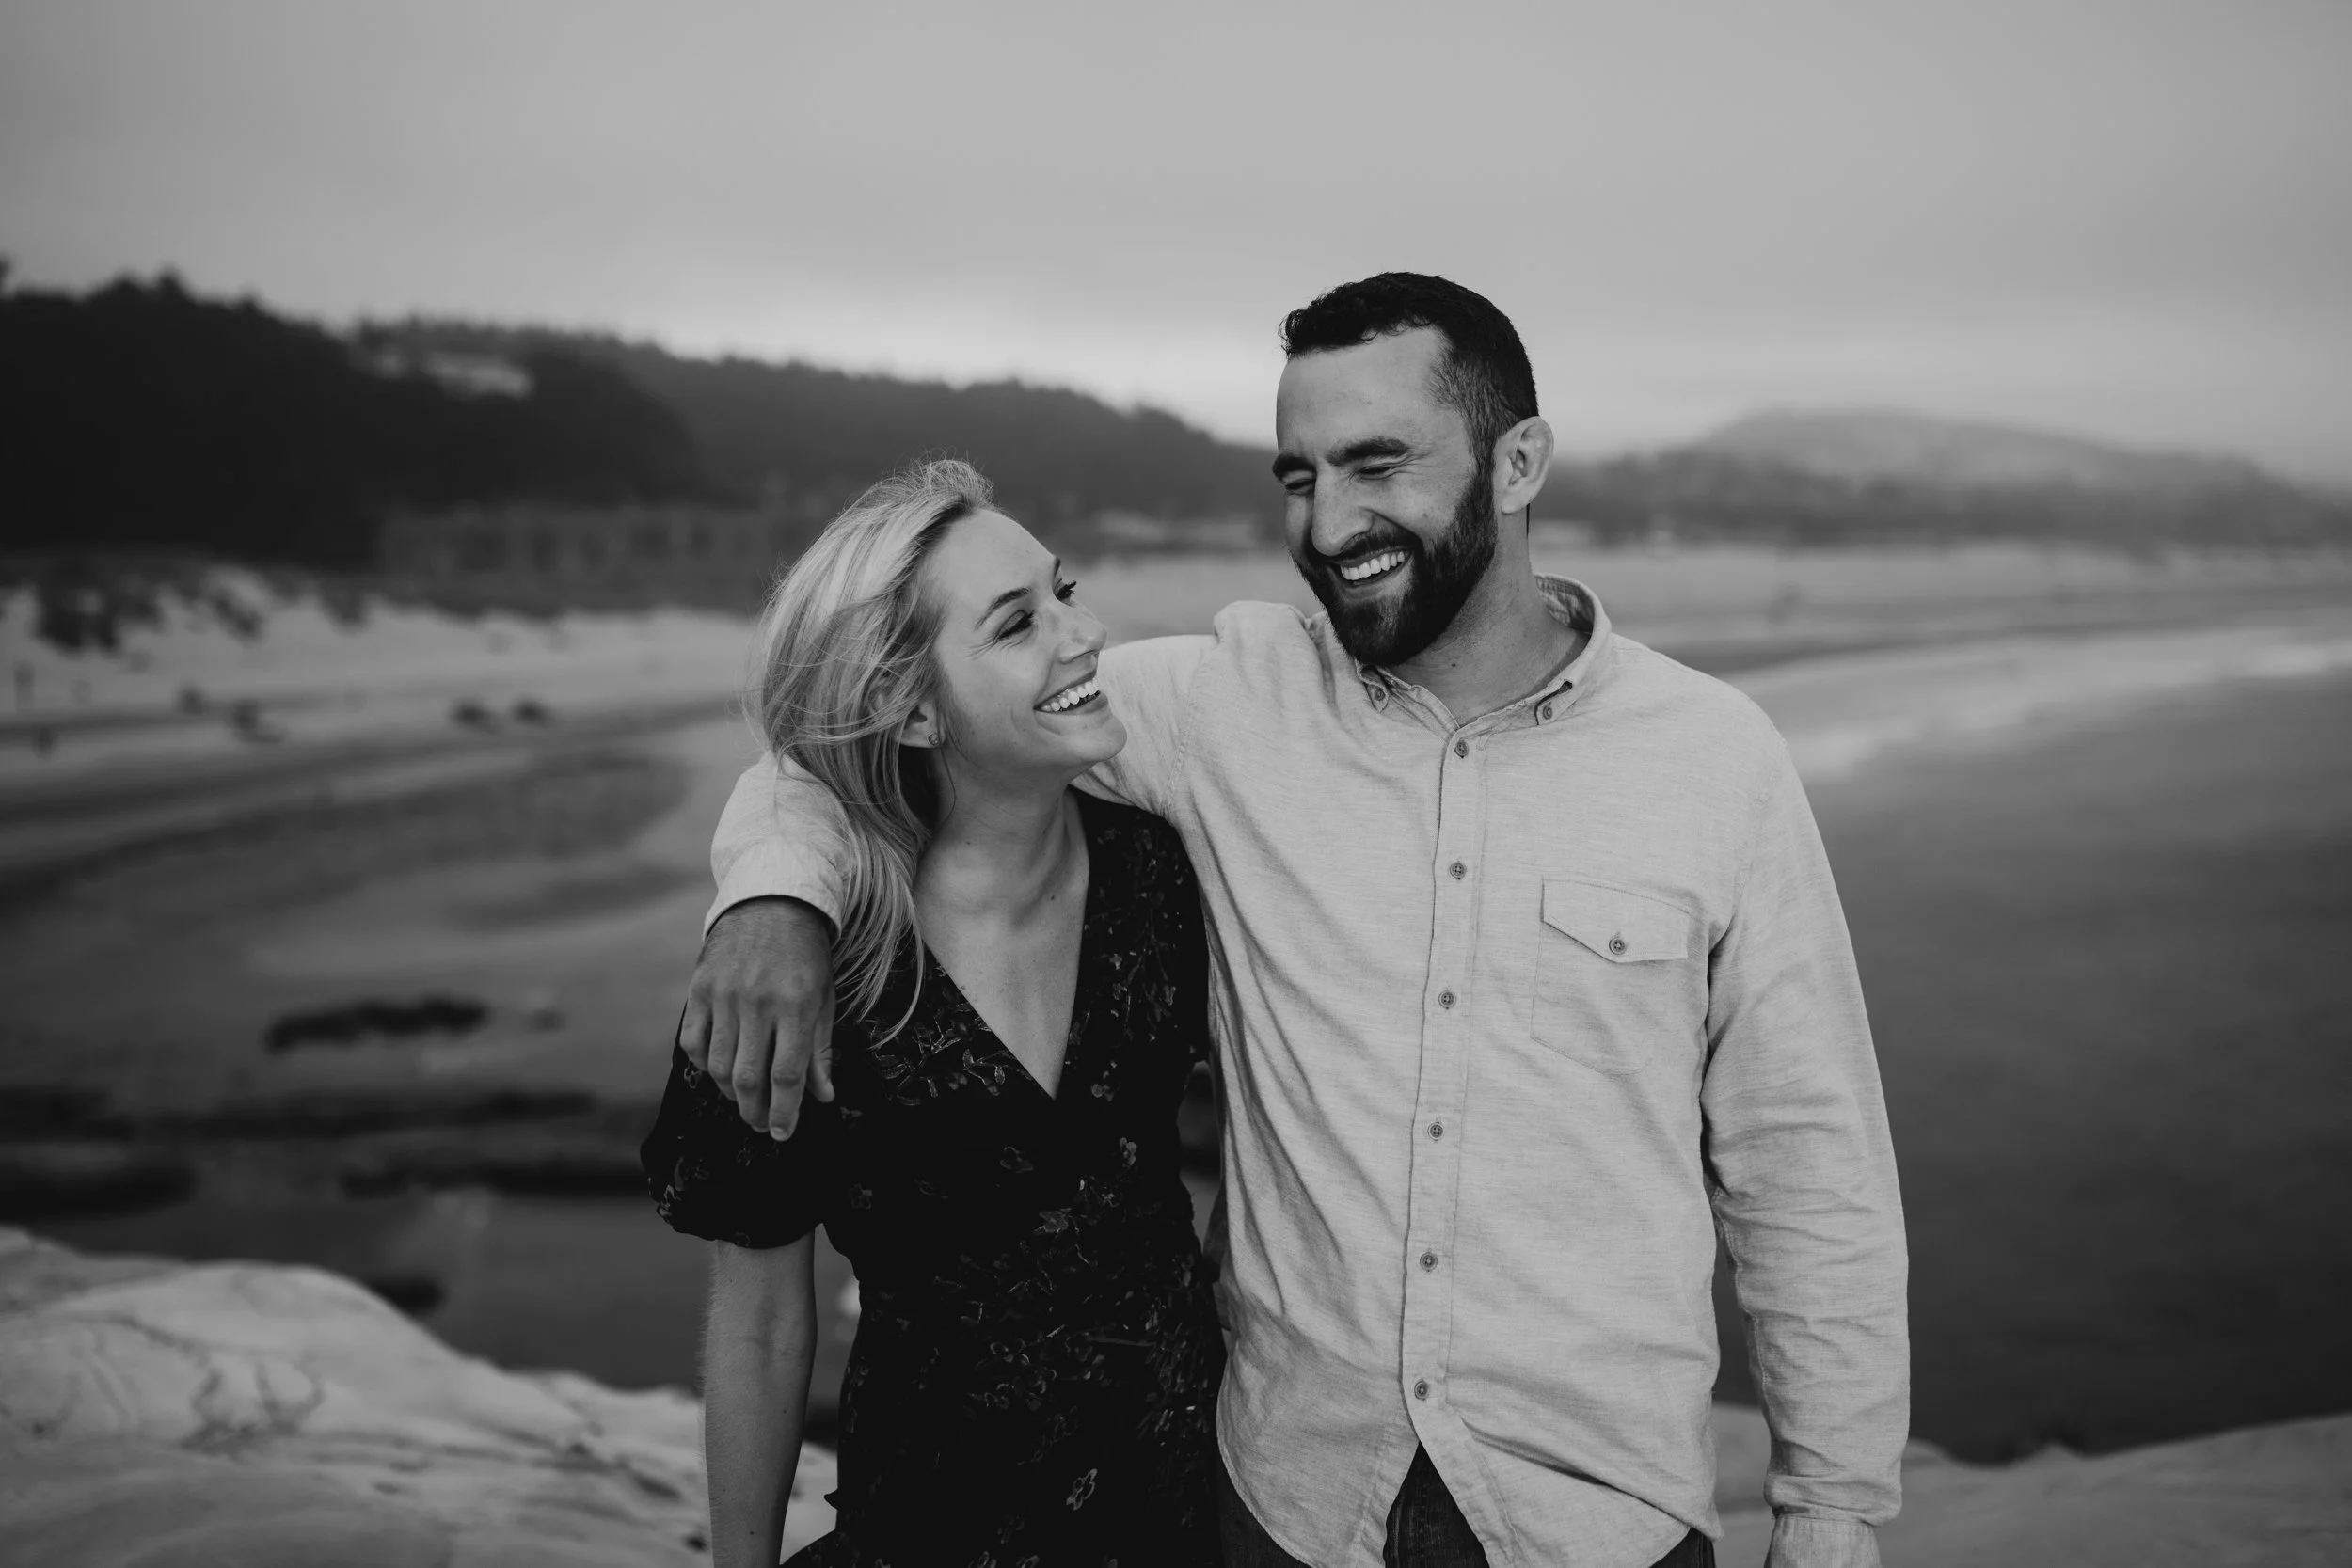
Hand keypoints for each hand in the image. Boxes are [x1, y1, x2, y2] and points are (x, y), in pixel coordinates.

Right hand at [678, 897, 836, 1138]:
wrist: (772, 903)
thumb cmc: (805, 956)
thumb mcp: (824, 998)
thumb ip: (820, 1049)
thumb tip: (823, 1097)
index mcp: (796, 1005)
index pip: (787, 1074)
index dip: (785, 1111)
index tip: (784, 1134)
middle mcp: (757, 1001)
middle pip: (749, 1077)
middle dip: (756, 1111)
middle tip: (761, 1124)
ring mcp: (724, 995)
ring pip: (720, 1065)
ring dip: (731, 1093)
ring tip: (744, 1101)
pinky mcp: (699, 988)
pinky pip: (694, 1042)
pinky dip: (705, 1065)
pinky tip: (720, 1070)